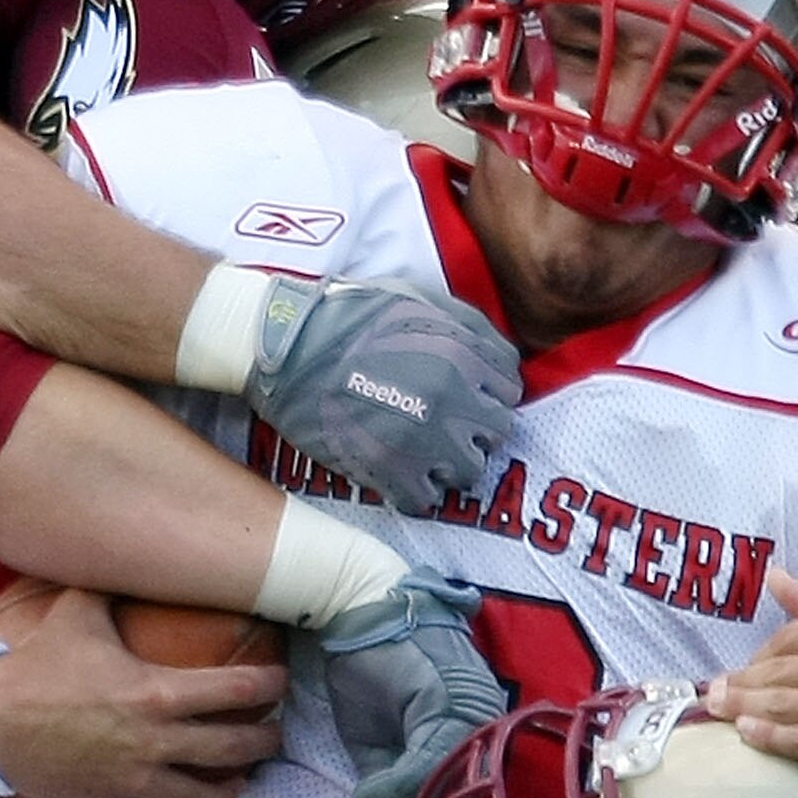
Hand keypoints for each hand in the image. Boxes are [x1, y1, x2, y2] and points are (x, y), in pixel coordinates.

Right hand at [0, 587, 284, 797]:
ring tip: (242, 782)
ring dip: (231, 790)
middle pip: (234, 749)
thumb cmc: (37, 666)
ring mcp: (137, 778)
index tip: (280, 683)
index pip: (235, 689)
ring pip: (205, 797)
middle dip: (263, 742)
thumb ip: (112, 587)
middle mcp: (156, 739)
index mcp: (157, 691)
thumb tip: (132, 553)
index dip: (268, 686)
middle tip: (274, 735)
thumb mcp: (76, 613)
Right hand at [243, 275, 521, 509]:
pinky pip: (425, 500)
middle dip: (474, 430)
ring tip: (422, 454)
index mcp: (465, 354)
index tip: (466, 397)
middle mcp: (453, 399)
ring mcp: (423, 439)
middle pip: (496, 433)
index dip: (486, 392)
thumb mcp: (419, 297)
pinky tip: (398, 476)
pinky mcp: (389, 470)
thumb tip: (497, 358)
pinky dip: (414, 493)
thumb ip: (467, 326)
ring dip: (448, 464)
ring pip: (467, 471)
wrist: (287, 344)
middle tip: (445, 426)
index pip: (510, 389)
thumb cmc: (348, 314)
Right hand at [322, 569, 500, 797]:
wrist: (360, 609)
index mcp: (471, 743)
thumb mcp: (376, 748)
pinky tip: (365, 797)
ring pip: (444, 789)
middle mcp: (482, 730)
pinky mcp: (449, 702)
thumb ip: (386, 791)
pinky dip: (393, 785)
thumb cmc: (372, 672)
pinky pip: (427, 759)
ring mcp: (470, 716)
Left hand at [703, 570, 797, 785]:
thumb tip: (774, 577)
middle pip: (779, 674)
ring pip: (785, 707)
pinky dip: (772, 738)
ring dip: (743, 709)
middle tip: (712, 693)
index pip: (788, 639)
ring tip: (718, 711)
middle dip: (740, 684)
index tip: (744, 668)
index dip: (759, 655)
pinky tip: (748, 735)